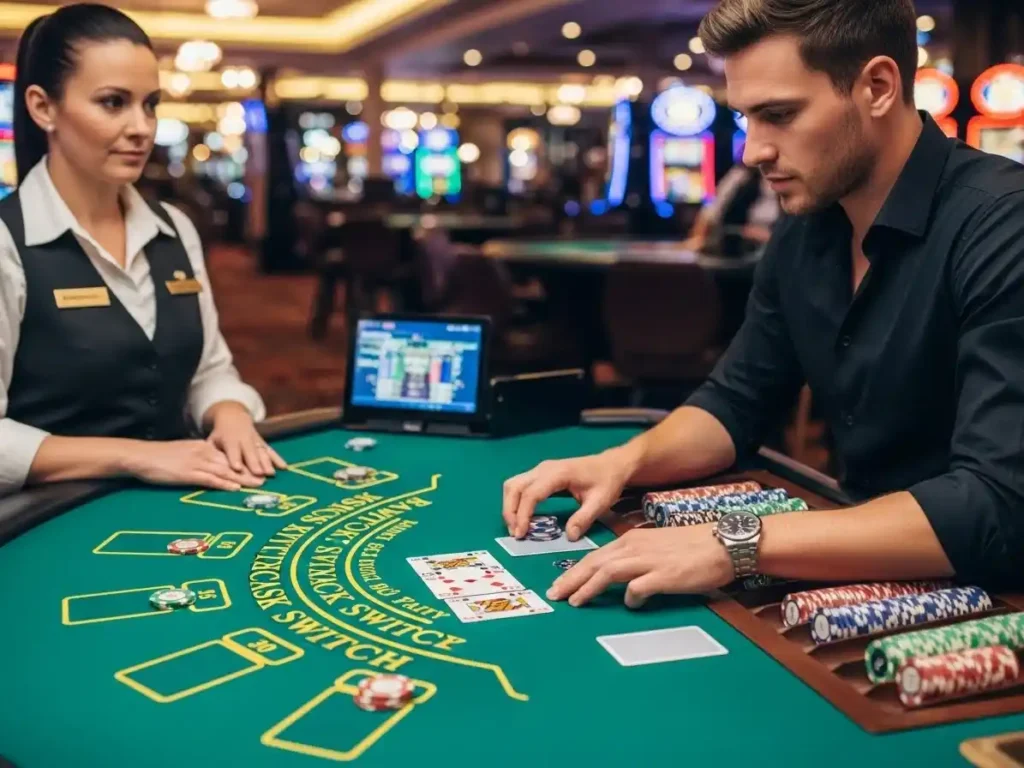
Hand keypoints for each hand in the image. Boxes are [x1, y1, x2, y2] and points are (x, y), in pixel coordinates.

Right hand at [124, 439, 266, 490]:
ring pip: (225, 471)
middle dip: (250, 471)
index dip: (246, 463)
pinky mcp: (187, 473)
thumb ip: (199, 459)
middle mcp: (203, 452)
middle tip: (267, 478)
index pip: (229, 455)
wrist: (140, 455)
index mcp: (203, 447)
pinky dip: (224, 483)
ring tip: (259, 484)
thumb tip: (212, 468)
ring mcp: (196, 462)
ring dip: (243, 478)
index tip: (260, 468)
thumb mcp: (184, 453)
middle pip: (232, 463)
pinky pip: (209, 479)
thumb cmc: (159, 457)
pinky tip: (235, 488)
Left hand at [205, 401, 286, 478]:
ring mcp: (255, 440)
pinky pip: (271, 450)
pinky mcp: (262, 442)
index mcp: (229, 440)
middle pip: (250, 452)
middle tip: (259, 474)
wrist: (233, 417)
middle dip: (255, 463)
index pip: (232, 450)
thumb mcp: (212, 440)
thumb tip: (208, 466)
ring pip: (262, 451)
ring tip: (271, 474)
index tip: (237, 468)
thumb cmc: (220, 434)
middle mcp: (244, 440)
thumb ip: (211, 452)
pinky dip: (277, 458)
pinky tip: (284, 467)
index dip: (234, 458)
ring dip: (267, 462)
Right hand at [502, 448, 633, 539]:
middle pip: (514, 487)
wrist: (612, 464)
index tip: (521, 534)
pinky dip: (516, 501)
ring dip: (510, 506)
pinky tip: (523, 518)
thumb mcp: (600, 502)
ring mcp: (541, 469)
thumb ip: (583, 519)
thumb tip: (569, 537)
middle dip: (510, 511)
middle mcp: (544, 468)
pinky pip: (520, 485)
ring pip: (513, 485)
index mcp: (558, 474)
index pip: (531, 493)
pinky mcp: (541, 473)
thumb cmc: (607, 481)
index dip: (523, 514)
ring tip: (517, 528)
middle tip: (516, 533)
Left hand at [546, 525, 734, 608]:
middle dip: (572, 579)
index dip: (575, 571)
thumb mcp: (657, 547)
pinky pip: (639, 587)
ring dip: (589, 587)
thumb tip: (624, 582)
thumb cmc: (694, 546)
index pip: (596, 556)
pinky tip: (630, 605)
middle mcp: (635, 547)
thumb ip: (638, 560)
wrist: (723, 542)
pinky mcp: (664, 574)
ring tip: (574, 602)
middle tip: (554, 595)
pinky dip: (630, 597)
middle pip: (595, 563)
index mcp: (632, 540)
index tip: (560, 584)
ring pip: (609, 572)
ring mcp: (649, 560)